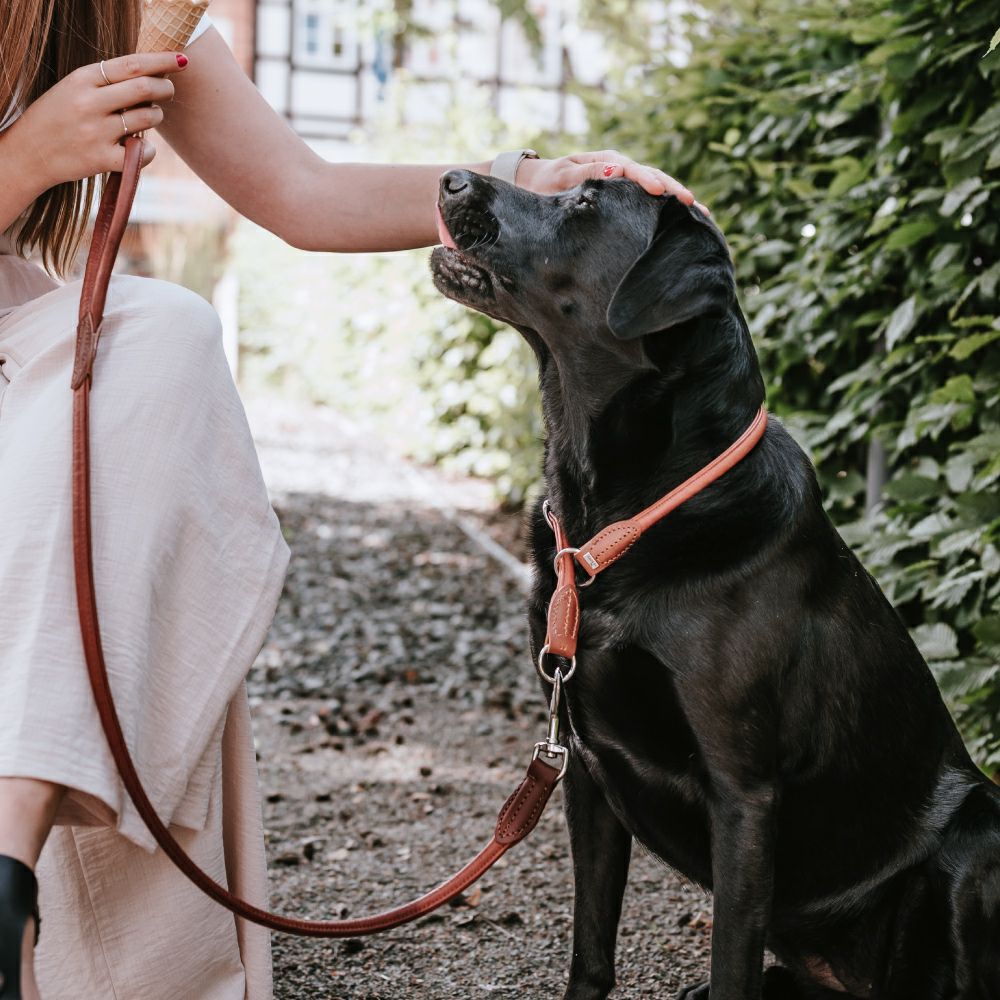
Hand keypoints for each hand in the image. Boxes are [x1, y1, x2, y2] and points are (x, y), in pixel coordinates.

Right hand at [4, 52, 187, 194]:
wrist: (30, 152)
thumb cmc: (58, 118)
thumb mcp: (74, 88)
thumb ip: (106, 82)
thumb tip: (151, 76)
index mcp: (82, 79)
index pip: (131, 65)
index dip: (161, 61)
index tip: (182, 60)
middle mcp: (89, 103)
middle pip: (144, 88)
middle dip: (165, 88)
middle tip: (169, 90)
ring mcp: (96, 132)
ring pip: (147, 118)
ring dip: (157, 116)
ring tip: (151, 116)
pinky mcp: (101, 159)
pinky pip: (142, 152)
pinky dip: (149, 150)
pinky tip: (141, 148)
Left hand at [517, 149, 709, 215]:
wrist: (536, 185)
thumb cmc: (546, 183)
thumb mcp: (563, 177)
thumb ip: (589, 174)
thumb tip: (618, 170)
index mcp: (607, 163)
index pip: (634, 170)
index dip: (650, 180)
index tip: (662, 192)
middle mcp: (620, 170)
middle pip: (654, 178)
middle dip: (676, 192)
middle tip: (697, 207)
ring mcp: (624, 184)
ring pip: (657, 190)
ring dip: (678, 202)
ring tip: (702, 216)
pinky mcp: (624, 197)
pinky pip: (649, 201)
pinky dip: (667, 209)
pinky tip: (684, 221)